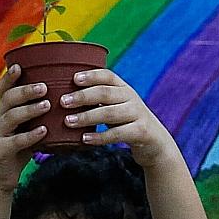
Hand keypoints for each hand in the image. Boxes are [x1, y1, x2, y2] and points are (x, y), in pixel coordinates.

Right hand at [0, 64, 48, 190]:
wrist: (2, 176)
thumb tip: (67, 97)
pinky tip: (44, 131)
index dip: (10, 76)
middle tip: (44, 87)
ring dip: (30, 109)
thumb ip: (39, 114)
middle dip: (26, 91)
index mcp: (4, 110)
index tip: (20, 65)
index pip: (4, 88)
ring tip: (47, 105)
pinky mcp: (1, 151)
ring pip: (11, 117)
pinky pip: (16, 141)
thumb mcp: (27, 127)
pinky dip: (31, 135)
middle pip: (8, 98)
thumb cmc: (20, 148)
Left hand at [60, 68, 178, 167]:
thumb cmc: (127, 123)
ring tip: (68, 122)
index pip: (107, 76)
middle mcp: (131, 98)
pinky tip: (84, 139)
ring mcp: (137, 115)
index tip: (74, 79)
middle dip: (82, 96)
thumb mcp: (117, 107)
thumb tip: (65, 97)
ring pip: (109, 113)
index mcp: (124, 88)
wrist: (155, 143)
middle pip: (105, 93)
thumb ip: (99, 100)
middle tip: (63, 102)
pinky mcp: (141, 132)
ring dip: (87, 117)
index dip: (91, 75)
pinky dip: (100, 137)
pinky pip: (117, 134)